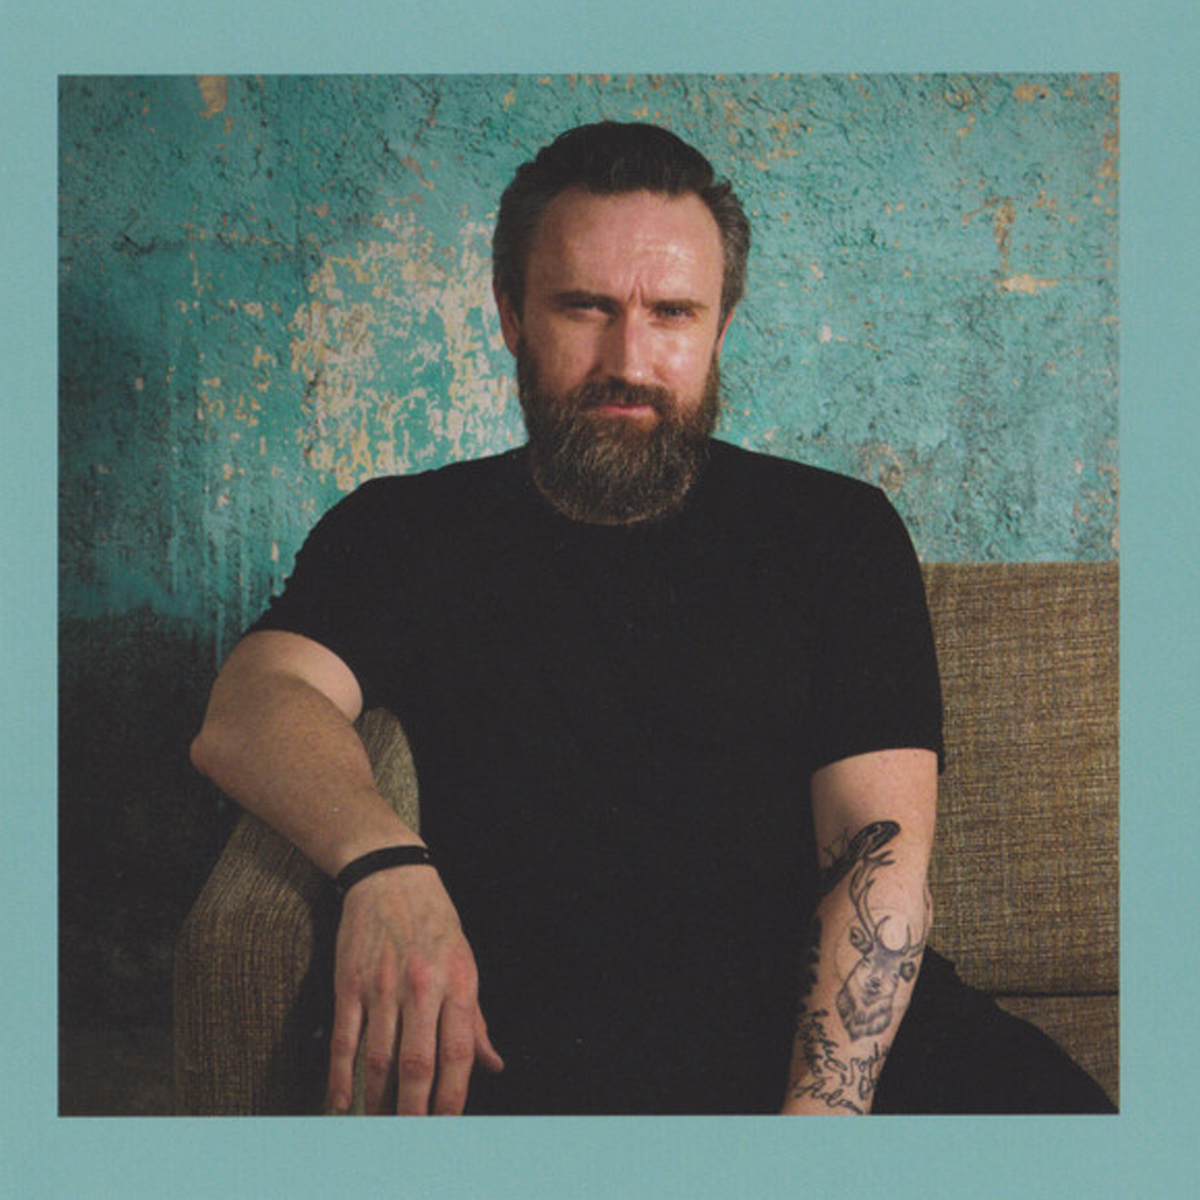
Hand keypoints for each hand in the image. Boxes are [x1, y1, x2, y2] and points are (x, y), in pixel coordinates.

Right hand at [327, 864, 503, 1113]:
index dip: (453, 1097)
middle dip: (414, 1112)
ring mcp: (381, 985)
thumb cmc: (434, 921)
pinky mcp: (349, 983)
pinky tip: (344, 1104)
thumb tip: (492, 1065)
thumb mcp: (465, 961)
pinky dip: (342, 1077)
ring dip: (379, 1102)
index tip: (449, 1128)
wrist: (390, 874)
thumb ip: (475, 1019)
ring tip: (381, 1128)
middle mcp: (421, 986)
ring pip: (379, 1059)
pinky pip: (344, 1040)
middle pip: (417, 1065)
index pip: (458, 1053)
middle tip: (412, 1142)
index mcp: (457, 981)